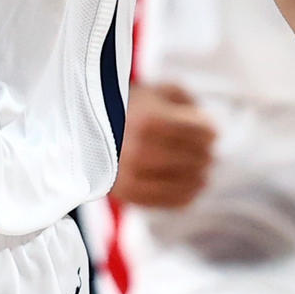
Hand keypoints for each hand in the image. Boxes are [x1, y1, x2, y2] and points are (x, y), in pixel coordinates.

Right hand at [112, 81, 216, 209]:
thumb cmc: (127, 104)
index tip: (213, 133)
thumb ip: (187, 104)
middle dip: (205, 154)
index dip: (210, 133)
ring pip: (185, 183)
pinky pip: (167, 202)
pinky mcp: (126, 193)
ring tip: (203, 173)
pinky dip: (186, 196)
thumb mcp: (158, 91)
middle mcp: (139, 148)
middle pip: (195, 158)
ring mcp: (132, 174)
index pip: (199, 133)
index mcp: (150, 119)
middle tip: (208, 152)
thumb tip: (210, 127)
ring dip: (200, 177)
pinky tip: (193, 189)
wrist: (81, 125)